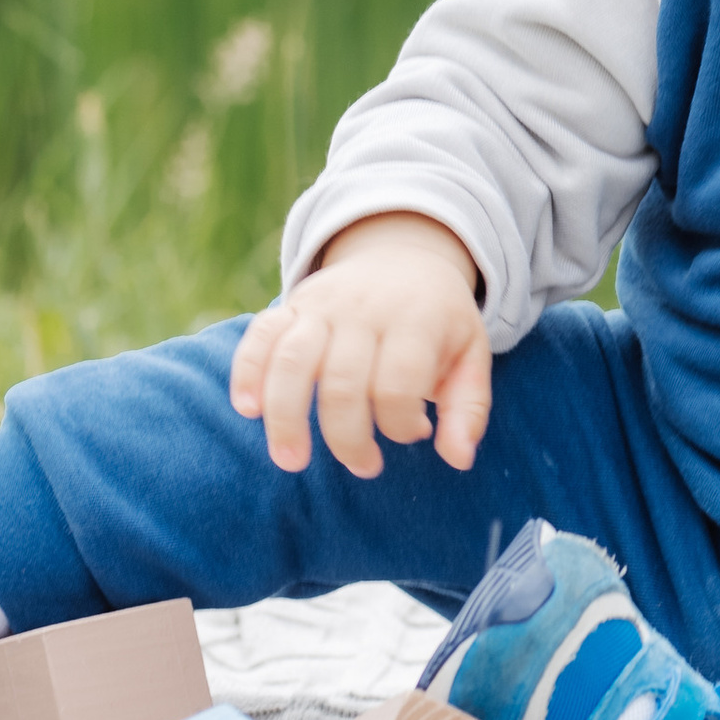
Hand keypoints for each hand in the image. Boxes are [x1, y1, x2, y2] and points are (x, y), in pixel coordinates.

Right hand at [227, 214, 489, 481]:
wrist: (407, 254)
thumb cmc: (439, 320)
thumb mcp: (471, 353)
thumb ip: (468, 408)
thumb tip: (459, 459)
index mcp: (417, 319)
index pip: (399, 385)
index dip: (402, 424)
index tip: (415, 433)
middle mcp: (365, 309)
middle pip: (343, 382)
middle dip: (348, 438)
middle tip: (364, 465)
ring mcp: (323, 304)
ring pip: (292, 360)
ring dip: (286, 417)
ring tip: (291, 460)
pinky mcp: (292, 303)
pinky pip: (260, 335)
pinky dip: (247, 371)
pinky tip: (249, 409)